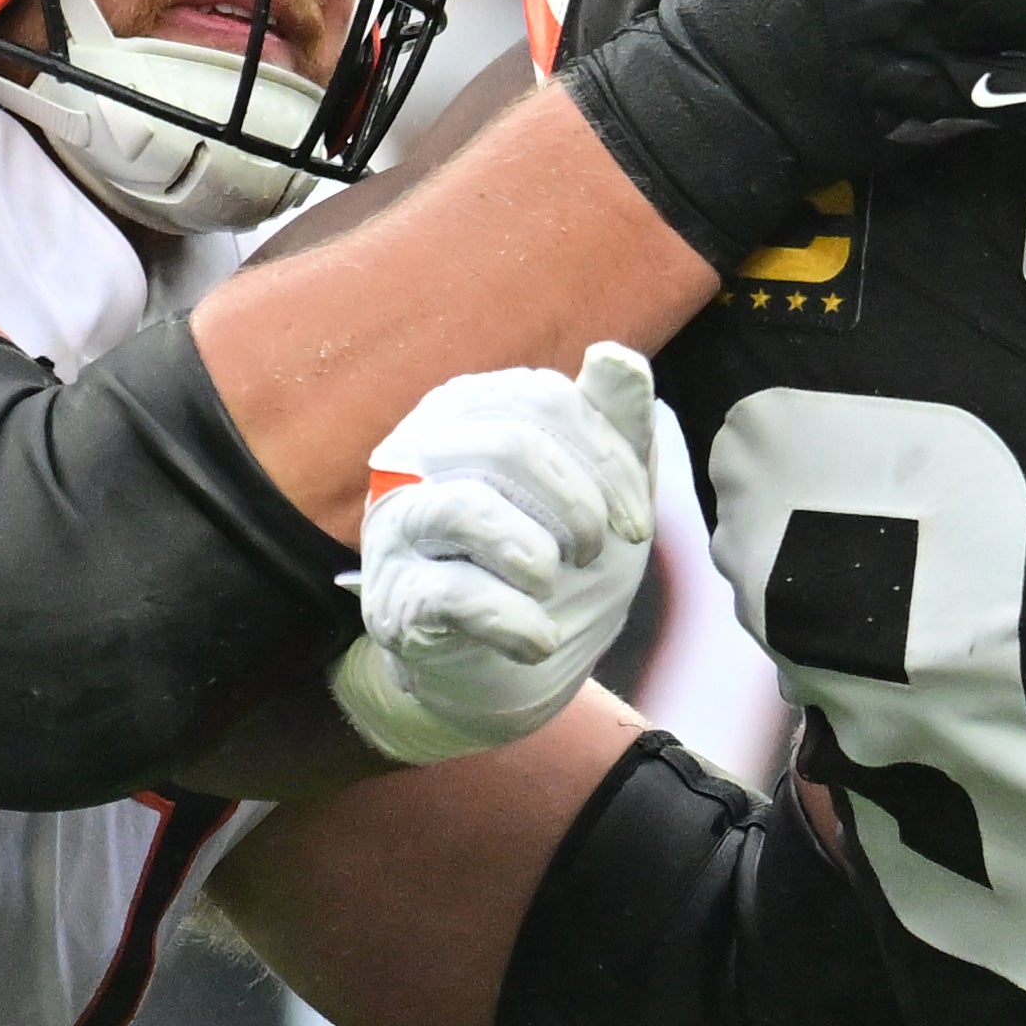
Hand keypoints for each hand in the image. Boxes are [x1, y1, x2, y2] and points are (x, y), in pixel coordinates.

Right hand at [332, 344, 658, 765]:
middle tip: (593, 556)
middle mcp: (415, 451)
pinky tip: (538, 639)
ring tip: (554, 585)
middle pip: (510, 445)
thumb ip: (614, 420)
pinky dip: (517, 621)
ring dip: (539, 557)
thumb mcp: (601, 491)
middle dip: (578, 508)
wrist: (499, 671)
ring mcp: (394, 524)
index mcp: (468, 409)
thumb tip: (615, 354)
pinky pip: (456, 593)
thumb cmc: (551, 563)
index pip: (545, 400)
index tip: (636, 526)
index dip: (608, 463)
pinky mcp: (388, 597)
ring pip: (467, 508)